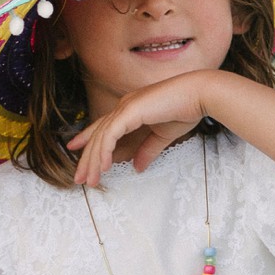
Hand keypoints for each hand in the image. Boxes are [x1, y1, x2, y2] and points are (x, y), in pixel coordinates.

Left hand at [69, 72, 213, 187]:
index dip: (87, 138)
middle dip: (87, 158)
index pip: (103, 126)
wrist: (199, 95)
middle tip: (80, 178)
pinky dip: (105, 150)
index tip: (74, 149)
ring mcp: (125, 107)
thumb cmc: (185, 109)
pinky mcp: (130, 111)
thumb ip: (148, 150)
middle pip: (98, 135)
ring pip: (101, 137)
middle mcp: (124, 106)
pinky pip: (111, 134)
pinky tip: (103, 167)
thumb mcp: (163, 136)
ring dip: (94, 160)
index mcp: (130, 110)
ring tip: (90, 180)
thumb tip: (138, 167)